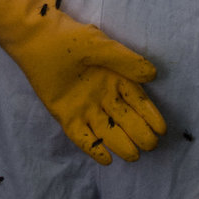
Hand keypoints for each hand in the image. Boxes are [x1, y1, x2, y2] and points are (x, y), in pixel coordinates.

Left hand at [0, 0, 166, 164]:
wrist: (36, 40)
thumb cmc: (70, 38)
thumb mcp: (101, 45)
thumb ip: (125, 60)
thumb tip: (152, 76)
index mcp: (116, 79)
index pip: (138, 102)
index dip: (150, 115)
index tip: (161, 129)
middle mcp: (103, 96)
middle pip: (126, 120)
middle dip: (139, 133)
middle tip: (150, 145)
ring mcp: (85, 108)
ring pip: (107, 131)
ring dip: (121, 144)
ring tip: (134, 156)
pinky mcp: (66, 116)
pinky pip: (82, 136)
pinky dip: (94, 148)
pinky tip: (106, 159)